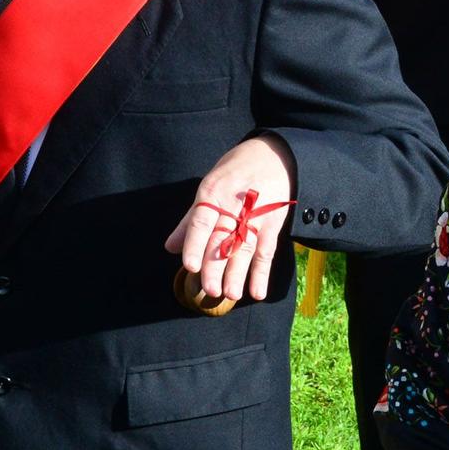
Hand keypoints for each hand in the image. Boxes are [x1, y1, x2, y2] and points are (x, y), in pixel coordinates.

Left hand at [163, 136, 297, 303]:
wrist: (277, 155)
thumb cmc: (237, 169)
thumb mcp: (211, 185)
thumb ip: (192, 218)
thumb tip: (171, 247)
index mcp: (213, 192)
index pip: (201, 222)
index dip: (195, 245)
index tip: (190, 267)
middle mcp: (234, 204)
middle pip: (223, 239)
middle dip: (216, 266)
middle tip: (210, 290)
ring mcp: (256, 214)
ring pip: (245, 247)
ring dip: (238, 273)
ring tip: (230, 294)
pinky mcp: (274, 222)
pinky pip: (267, 250)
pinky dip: (262, 272)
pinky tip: (257, 291)